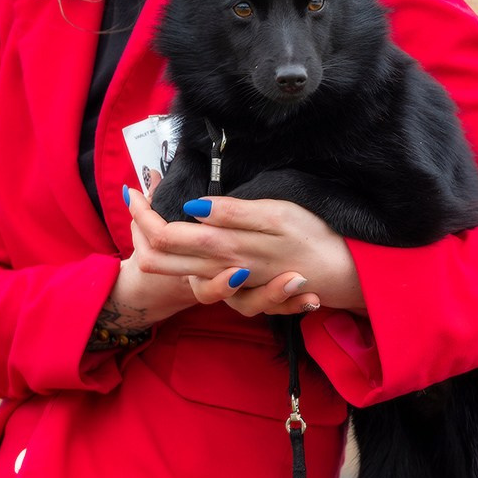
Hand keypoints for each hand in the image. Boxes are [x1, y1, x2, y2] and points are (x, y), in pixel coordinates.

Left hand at [127, 187, 364, 313]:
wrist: (344, 275)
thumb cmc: (314, 237)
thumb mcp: (277, 216)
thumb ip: (233, 214)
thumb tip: (192, 209)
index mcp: (225, 248)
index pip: (165, 237)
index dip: (143, 213)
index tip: (134, 187)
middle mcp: (219, 270)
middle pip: (160, 260)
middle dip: (139, 229)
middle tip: (132, 197)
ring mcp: (227, 284)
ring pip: (176, 271)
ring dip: (156, 244)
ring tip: (148, 215)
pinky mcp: (239, 289)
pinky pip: (199, 279)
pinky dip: (182, 260)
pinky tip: (184, 244)